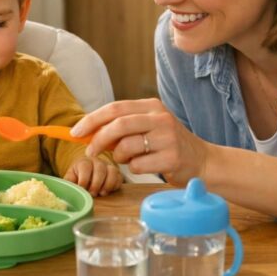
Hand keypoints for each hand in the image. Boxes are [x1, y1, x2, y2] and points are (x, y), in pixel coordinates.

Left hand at [64, 157, 122, 196]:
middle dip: (96, 184)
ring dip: (107, 184)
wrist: (87, 175)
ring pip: (112, 171)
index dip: (84, 179)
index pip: (85, 166)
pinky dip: (115, 186)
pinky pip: (120, 178)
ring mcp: (108, 166)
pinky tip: (108, 191)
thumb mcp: (70, 178)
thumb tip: (67, 189)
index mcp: (84, 161)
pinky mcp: (117, 173)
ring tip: (102, 193)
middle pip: (100, 168)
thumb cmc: (78, 177)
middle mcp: (97, 161)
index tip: (82, 189)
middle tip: (92, 194)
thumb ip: (69, 182)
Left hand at [71, 98, 208, 185]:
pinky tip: (146, 166)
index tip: (75, 132)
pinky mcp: (172, 158)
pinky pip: (137, 166)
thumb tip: (86, 132)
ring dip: (119, 157)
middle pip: (118, 125)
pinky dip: (134, 169)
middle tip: (90, 152)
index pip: (114, 108)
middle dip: (98, 140)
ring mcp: (168, 137)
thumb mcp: (147, 127)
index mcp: (151, 106)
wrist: (202, 161)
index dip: (91, 120)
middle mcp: (161, 118)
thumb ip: (121, 127)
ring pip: (126, 147)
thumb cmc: (166, 144)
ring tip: (129, 158)